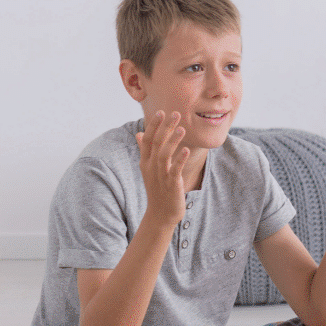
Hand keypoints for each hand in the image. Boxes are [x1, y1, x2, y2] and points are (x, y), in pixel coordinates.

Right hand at [135, 109, 189, 226]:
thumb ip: (145, 150)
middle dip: (165, 128)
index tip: (161, 112)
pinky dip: (180, 160)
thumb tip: (139, 134)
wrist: (160, 214)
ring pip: (164, 155)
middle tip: (175, 113)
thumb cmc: (157, 188)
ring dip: (173, 141)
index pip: (147, 139)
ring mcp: (161, 176)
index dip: (153, 126)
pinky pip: (175, 171)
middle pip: (157, 144)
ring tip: (182, 128)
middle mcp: (151, 167)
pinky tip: (187, 150)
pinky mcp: (171, 185)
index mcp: (145, 161)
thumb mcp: (148, 168)